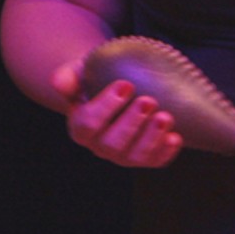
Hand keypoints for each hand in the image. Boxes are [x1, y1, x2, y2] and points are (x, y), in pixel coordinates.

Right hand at [51, 59, 183, 168]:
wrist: (119, 88)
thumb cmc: (97, 78)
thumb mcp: (82, 72)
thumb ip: (69, 76)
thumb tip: (58, 82)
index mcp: (81, 127)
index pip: (88, 124)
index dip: (106, 107)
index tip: (125, 85)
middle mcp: (100, 146)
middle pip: (112, 144)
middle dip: (132, 123)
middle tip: (148, 101)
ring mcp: (123, 155)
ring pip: (135, 156)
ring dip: (151, 138)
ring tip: (166, 117)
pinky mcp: (145, 158)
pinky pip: (155, 161)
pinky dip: (166, 152)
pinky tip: (176, 137)